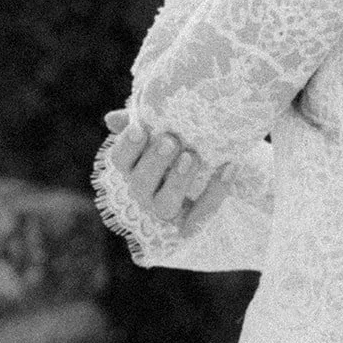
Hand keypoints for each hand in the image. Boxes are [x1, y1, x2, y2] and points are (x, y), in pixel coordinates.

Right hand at [104, 111, 220, 225]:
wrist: (225, 164)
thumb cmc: (190, 140)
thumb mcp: (171, 128)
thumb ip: (146, 121)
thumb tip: (111, 119)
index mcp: (137, 167)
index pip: (121, 160)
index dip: (127, 147)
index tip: (140, 128)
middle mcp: (147, 193)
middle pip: (140, 183)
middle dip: (154, 162)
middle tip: (170, 141)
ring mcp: (169, 211)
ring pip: (164, 204)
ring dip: (177, 180)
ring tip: (192, 156)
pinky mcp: (193, 224)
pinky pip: (201, 215)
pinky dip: (216, 192)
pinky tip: (230, 167)